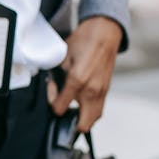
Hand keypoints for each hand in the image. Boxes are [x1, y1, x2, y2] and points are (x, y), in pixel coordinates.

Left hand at [48, 16, 123, 131]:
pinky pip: (99, 109)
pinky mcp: (107, 90)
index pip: (60, 108)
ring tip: (71, 107)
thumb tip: (52, 89)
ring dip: (81, 118)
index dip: (52, 102)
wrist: (104, 33)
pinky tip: (81, 103)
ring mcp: (102, 92)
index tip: (52, 90)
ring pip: (93, 119)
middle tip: (62, 108)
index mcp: (77, 81)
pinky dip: (89, 111)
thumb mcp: (62, 58)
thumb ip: (56, 77)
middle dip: (69, 121)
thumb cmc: (82, 42)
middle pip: (83, 124)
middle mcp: (91, 90)